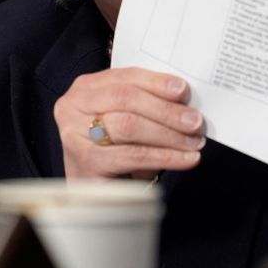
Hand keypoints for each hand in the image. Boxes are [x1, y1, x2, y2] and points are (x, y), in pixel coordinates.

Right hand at [54, 67, 204, 177]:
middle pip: (125, 99)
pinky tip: (185, 160)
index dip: (156, 82)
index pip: (125, 77)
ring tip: (194, 142)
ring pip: (128, 125)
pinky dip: (164, 157)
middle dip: (165, 110)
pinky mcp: (86, 163)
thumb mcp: (125, 119)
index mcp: (85, 88)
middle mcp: (72, 106)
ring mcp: (75, 135)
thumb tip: (186, 104)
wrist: (94, 191)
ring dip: (168, 134)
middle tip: (195, 121)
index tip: (184, 91)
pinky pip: (132, 155)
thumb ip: (147, 104)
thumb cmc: (113, 149)